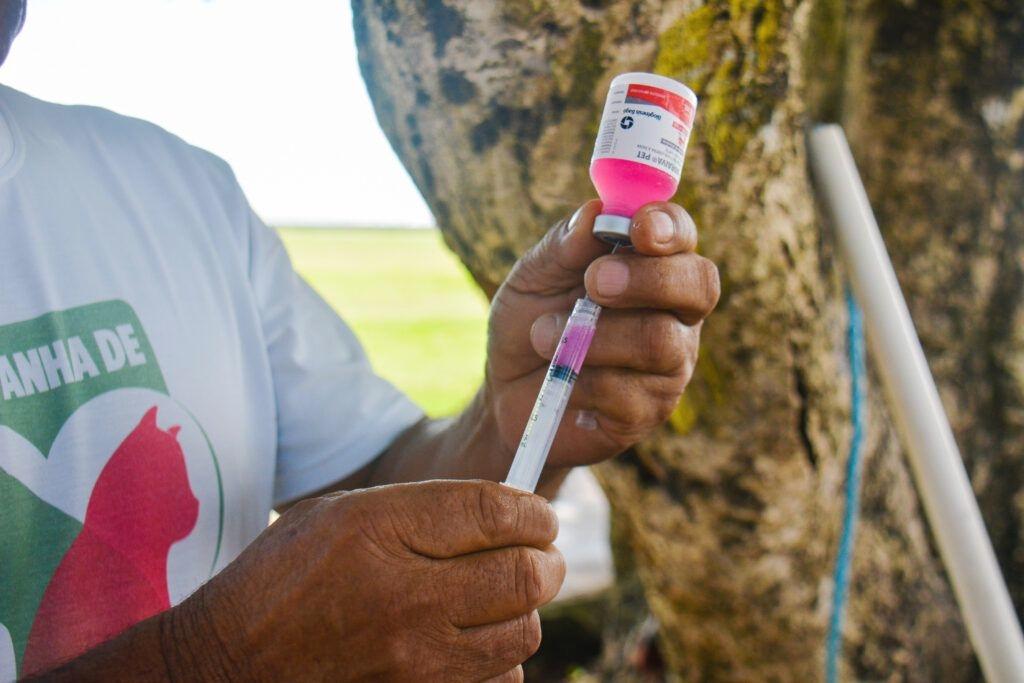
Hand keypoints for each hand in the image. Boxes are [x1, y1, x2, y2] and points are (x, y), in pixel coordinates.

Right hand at [168, 480, 563, 680]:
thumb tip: (505, 515)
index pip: (496, 513)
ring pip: (522, 633)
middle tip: (539, 556)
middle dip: (545, 560)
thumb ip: (423, 509)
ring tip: (500, 599)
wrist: (230, 667)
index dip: (533, 513)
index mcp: (381, 531)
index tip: (539, 518)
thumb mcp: (339, 514)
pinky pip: (499, 681)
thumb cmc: (282, 578)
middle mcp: (406, 596)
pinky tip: (473, 645)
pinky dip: (500, 662)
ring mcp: (415, 661)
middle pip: (525, 576)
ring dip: (522, 611)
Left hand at [486, 200, 718, 469]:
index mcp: (652, 266)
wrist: (505, 392)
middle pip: (699, 285)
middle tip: (594, 282)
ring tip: (543, 335)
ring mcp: (669, 365)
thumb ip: (565, 246)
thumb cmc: (530, 322)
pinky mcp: (648, 411)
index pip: (681, 236)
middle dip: (648, 279)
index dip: (670, 227)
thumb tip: (597, 212)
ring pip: (660, 341)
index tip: (639, 226)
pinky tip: (560, 378)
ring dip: (594, 335)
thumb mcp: (534, 276)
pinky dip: (581, 379)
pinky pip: (629, 392)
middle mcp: (674, 313)